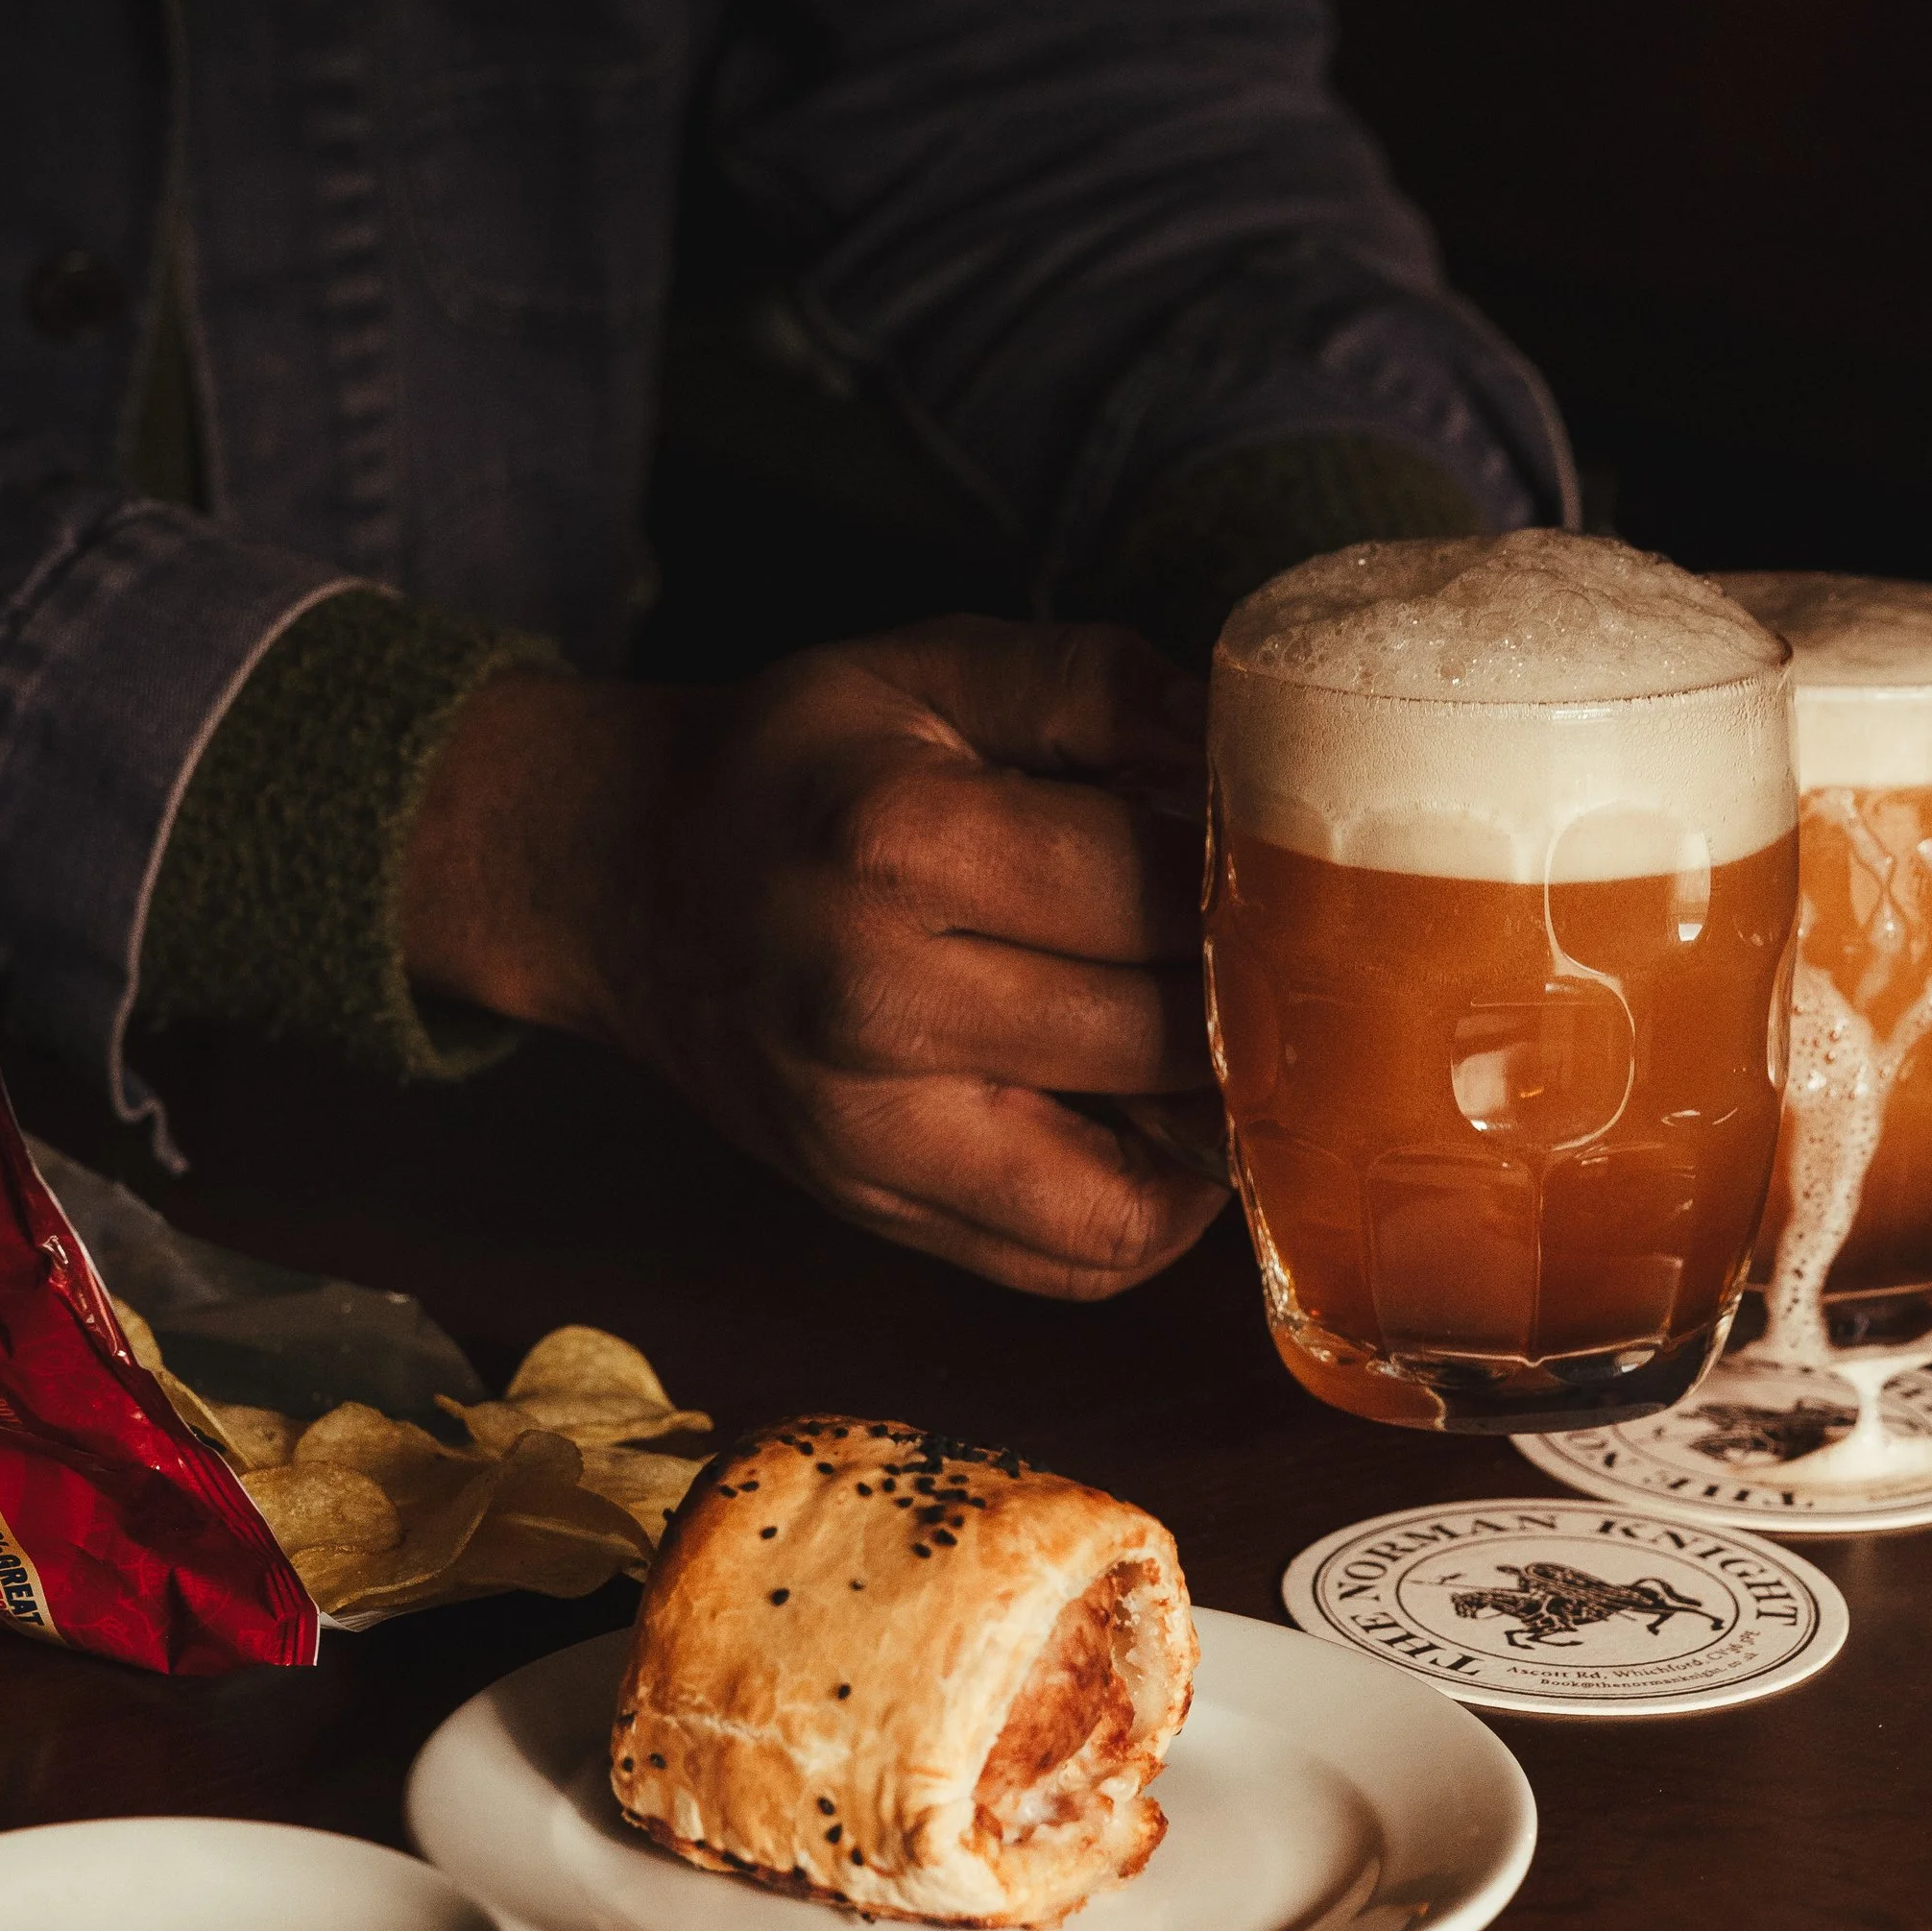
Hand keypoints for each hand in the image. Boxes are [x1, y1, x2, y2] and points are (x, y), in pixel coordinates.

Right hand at [400, 621, 1228, 1296]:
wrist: (619, 876)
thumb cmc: (796, 762)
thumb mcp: (932, 667)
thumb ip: (1101, 685)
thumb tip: (1250, 750)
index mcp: (899, 844)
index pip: (1150, 889)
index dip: (1255, 878)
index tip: (1306, 861)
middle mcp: (876, 1003)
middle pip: (1158, 1038)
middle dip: (1259, 1001)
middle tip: (1312, 959)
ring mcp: (866, 1130)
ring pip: (1130, 1195)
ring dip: (1218, 1132)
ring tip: (1242, 1050)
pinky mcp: (871, 1205)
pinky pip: (1068, 1263)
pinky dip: (1150, 1213)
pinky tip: (1165, 1125)